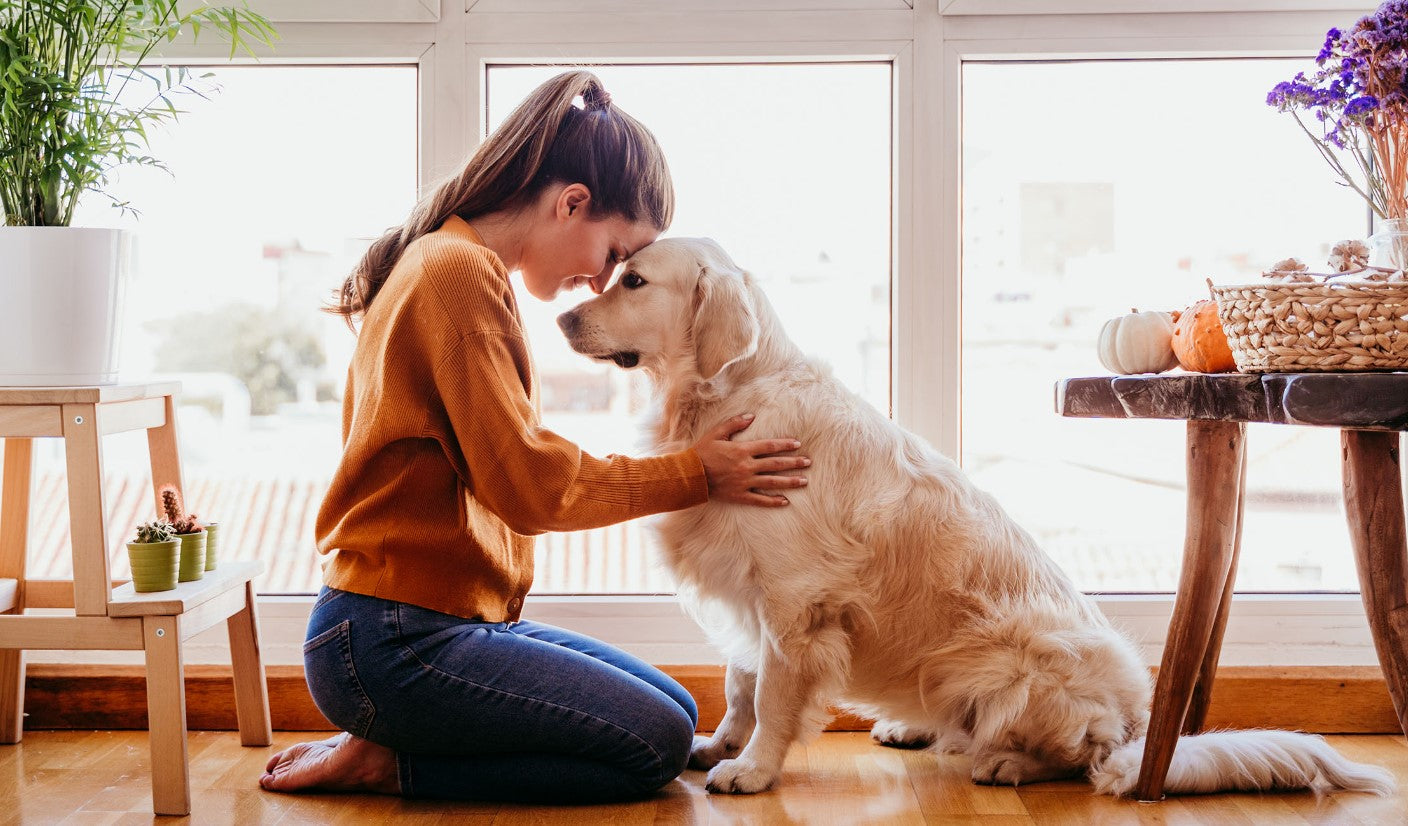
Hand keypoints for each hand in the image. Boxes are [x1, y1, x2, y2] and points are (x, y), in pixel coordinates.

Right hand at [693, 414, 809, 506]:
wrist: (690, 475)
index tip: (797, 444)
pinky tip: (785, 501)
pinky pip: (760, 499)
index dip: (784, 444)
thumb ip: (734, 423)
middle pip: (775, 464)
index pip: (769, 446)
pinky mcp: (740, 495)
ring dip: (789, 481)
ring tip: (804, 481)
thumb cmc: (702, 452)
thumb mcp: (716, 433)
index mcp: (742, 450)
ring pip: (772, 482)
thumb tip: (751, 415)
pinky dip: (773, 501)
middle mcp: (747, 466)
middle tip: (808, 462)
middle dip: (794, 463)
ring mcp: (745, 482)